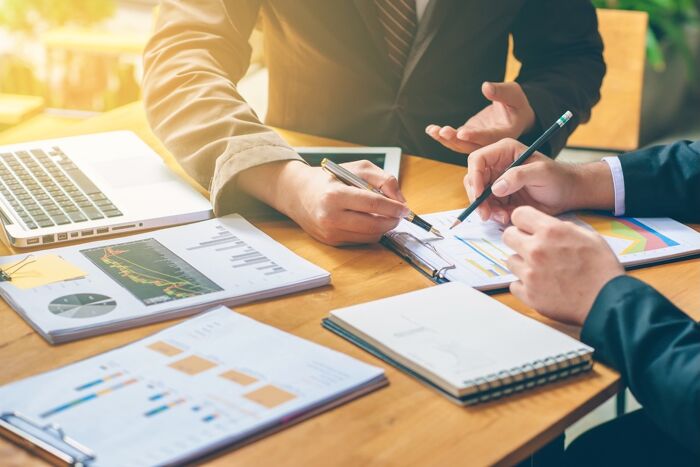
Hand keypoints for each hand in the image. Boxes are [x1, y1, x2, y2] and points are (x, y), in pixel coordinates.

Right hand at [240, 160, 408, 245]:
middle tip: (398, 214)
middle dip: (392, 220)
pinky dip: (370, 232)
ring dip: (383, 227)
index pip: (373, 204)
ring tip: (383, 215)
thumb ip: (383, 179)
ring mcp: (330, 232)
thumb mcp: (357, 168)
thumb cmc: (330, 179)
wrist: (299, 193)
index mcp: (335, 195)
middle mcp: (330, 216)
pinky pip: (361, 240)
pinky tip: (367, 220)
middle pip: (374, 225)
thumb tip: (400, 200)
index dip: (394, 208)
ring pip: (370, 236)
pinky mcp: (331, 242)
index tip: (405, 209)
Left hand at [426, 81, 535, 154]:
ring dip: (445, 139)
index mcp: (504, 134)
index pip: (488, 137)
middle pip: (471, 146)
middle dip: (455, 140)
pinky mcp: (469, 136)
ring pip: (460, 145)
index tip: (462, 132)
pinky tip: (431, 129)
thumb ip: (501, 92)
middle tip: (443, 131)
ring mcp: (478, 141)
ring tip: (432, 130)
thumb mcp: (513, 94)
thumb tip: (486, 87)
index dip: (475, 136)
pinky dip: (443, 136)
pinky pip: (455, 139)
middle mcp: (489, 142)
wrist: (514, 114)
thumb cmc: (516, 103)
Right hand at [465, 138, 614, 223]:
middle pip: (473, 180)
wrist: (568, 193)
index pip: (477, 160)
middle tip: (485, 214)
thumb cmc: (558, 177)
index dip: (474, 177)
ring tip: (502, 217)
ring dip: (486, 209)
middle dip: (477, 198)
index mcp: (504, 151)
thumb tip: (495, 188)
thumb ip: (518, 176)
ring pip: (479, 196)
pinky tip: (506, 217)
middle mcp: (497, 165)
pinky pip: (488, 207)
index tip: (480, 195)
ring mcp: (497, 182)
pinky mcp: (500, 197)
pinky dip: (494, 215)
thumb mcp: (541, 173)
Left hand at [503, 206, 624, 325]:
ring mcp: (530, 274)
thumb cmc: (602, 269)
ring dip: (522, 264)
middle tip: (531, 248)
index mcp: (551, 232)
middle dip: (518, 239)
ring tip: (541, 270)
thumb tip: (547, 226)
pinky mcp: (529, 294)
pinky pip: (514, 285)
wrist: (607, 301)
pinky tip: (540, 285)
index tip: (527, 227)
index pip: (519, 215)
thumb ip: (563, 228)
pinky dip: (524, 285)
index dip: (523, 221)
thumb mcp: (589, 236)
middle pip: (508, 236)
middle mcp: (536, 250)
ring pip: (510, 261)